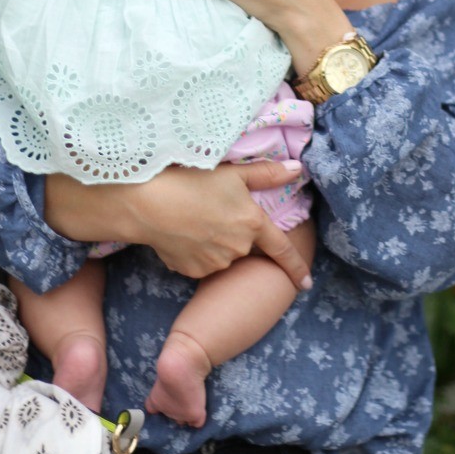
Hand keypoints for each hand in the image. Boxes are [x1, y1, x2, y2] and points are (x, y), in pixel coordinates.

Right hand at [44, 160, 312, 288]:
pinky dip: (197, 250)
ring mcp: (215, 263)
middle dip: (235, 232)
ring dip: (216, 241)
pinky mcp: (193, 271)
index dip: (296, 267)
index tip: (306, 283)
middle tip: (212, 209)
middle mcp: (238, 248)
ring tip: (193, 217)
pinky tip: (182, 232)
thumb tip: (298, 170)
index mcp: (253, 223)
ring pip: (223, 254)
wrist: (148, 204)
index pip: (282, 250)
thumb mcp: (233, 173)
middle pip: (245, 245)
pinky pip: (202, 262)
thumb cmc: (191, 180)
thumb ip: (267, 174)